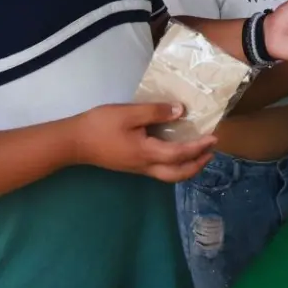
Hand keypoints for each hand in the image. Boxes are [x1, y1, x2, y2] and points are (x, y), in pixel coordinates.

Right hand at [73, 103, 217, 182]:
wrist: (73, 142)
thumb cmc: (100, 126)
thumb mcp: (128, 113)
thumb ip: (155, 112)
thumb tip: (180, 111)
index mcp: (146, 153)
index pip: (180, 154)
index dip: (199, 147)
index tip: (214, 138)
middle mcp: (144, 165)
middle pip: (177, 174)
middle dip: (197, 165)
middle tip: (211, 152)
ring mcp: (137, 168)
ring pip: (168, 176)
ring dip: (187, 167)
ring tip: (198, 154)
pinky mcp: (131, 166)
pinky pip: (159, 171)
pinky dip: (174, 165)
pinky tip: (175, 152)